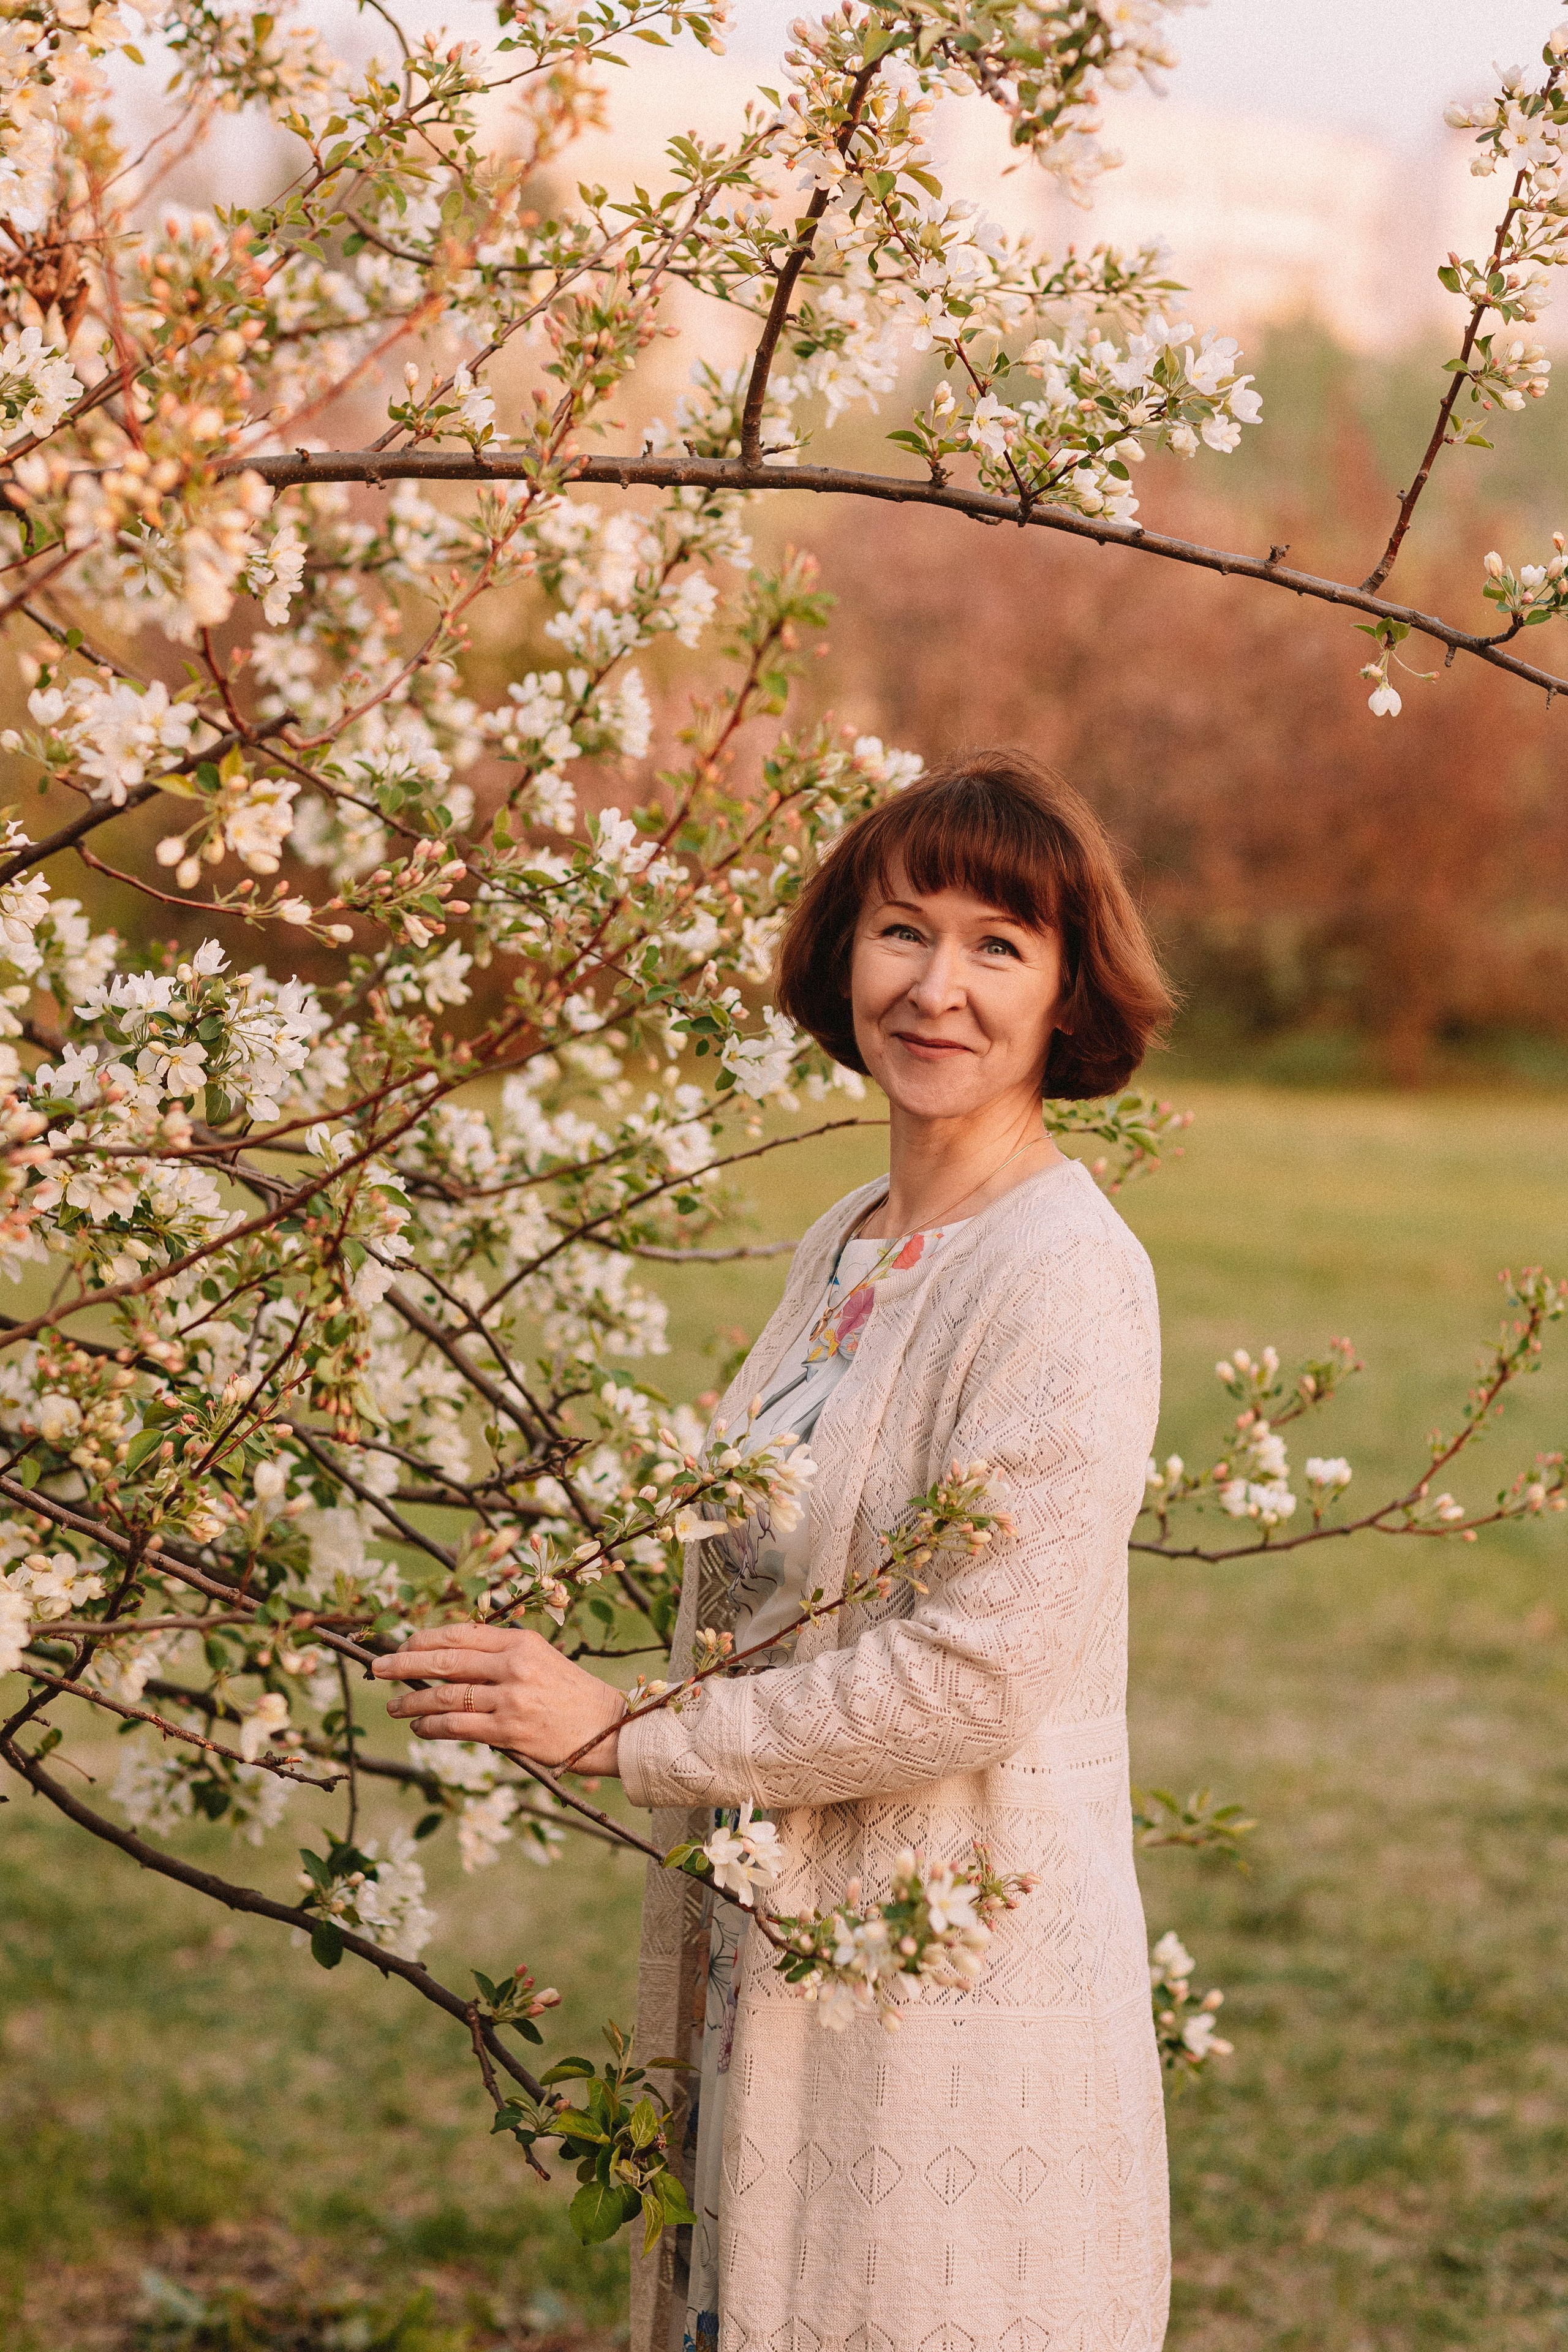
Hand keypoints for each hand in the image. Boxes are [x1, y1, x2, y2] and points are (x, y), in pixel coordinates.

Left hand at [372, 1624, 624, 1773]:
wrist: (608, 1728)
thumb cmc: (571, 1694)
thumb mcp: (540, 1658)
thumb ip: (500, 1655)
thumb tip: (448, 1659)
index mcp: (521, 1641)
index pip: (461, 1633)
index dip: (424, 1639)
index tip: (401, 1646)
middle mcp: (514, 1665)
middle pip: (445, 1660)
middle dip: (404, 1664)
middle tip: (378, 1669)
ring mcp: (511, 1698)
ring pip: (445, 1696)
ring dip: (412, 1701)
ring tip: (394, 1705)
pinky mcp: (510, 1731)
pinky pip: (458, 1727)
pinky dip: (432, 1726)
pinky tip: (419, 1726)